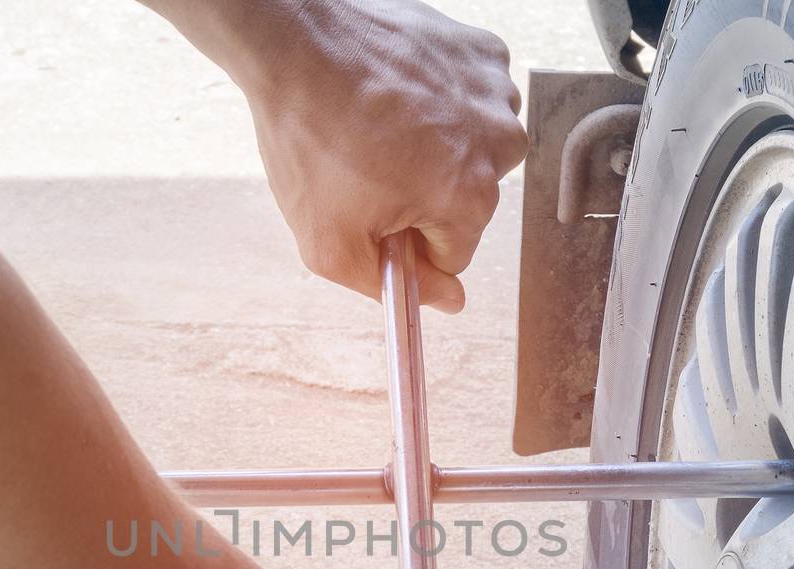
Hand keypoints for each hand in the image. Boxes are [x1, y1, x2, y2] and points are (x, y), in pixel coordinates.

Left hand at [234, 0, 526, 311]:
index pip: (452, 253)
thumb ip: (394, 287)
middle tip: (366, 168)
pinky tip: (396, 95)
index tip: (372, 216)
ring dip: (434, 148)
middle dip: (422, 195)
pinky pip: (470, 100)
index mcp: (471, 198)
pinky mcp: (483, 52)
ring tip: (379, 128)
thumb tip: (448, 301)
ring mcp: (494, 92)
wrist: (294, 41)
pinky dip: (439, 101)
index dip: (405, 243)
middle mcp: (499, 144)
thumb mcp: (331, 245)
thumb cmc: (309, 138)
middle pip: (467, 200)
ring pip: (472, 149)